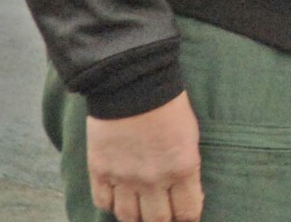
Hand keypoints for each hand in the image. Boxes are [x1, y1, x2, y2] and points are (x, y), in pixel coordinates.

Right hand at [86, 91, 203, 221]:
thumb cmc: (169, 105)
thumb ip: (186, 168)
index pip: (187, 212)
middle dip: (162, 220)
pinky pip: (103, 203)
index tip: (186, 215)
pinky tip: (118, 197)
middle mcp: (154, 179)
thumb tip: (186, 192)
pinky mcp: (100, 171)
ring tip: (141, 209)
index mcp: (182, 168)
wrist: (133, 83)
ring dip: (136, 216)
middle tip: (163, 213)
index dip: (188, 217)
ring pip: (128, 217)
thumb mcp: (190, 137)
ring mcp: (124, 178)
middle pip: (157, 221)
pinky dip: (111, 204)